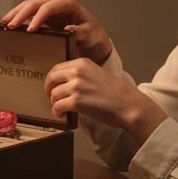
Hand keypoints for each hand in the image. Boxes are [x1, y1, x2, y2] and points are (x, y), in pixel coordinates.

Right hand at [3, 0, 112, 62]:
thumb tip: (68, 28)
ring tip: (5, 22)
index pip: (48, 7)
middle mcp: (57, 1)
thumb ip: (80, 31)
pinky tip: (9, 22)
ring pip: (29, 5)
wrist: (92, 38)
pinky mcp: (44, 14)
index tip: (30, 30)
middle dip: (21, 14)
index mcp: (68, 3)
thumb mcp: (90, 34)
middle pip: (35, 4)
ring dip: (16, 13)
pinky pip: (29, 12)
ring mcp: (49, 6)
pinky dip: (19, 16)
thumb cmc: (93, 35)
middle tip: (10, 26)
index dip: (37, 18)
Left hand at [44, 58, 166, 143]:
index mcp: (82, 63)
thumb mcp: (97, 74)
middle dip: (48, 90)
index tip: (52, 87)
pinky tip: (63, 115)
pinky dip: (57, 112)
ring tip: (61, 109)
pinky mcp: (76, 101)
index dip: (52, 79)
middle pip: (51, 79)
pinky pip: (57, 107)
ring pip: (53, 94)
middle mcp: (77, 72)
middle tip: (52, 98)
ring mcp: (76, 86)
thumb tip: (64, 82)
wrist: (128, 105)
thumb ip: (81, 74)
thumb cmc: (116, 93)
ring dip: (55, 103)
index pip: (57, 68)